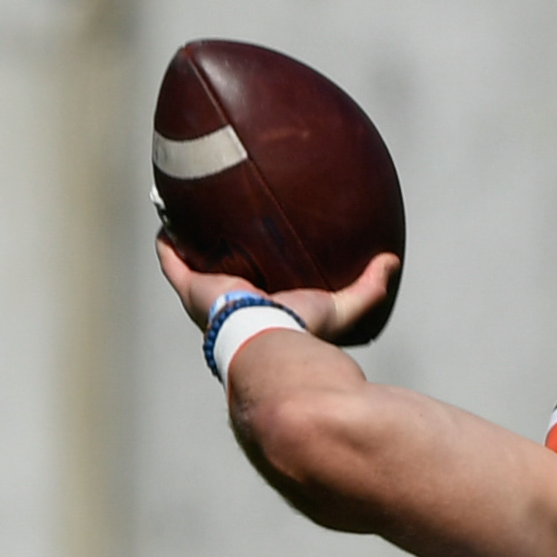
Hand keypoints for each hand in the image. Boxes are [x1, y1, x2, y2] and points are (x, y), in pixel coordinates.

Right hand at [156, 236, 401, 345]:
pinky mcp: (191, 288)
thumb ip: (367, 288)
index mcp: (258, 312)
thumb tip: (392, 262)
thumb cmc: (302, 332)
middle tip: (212, 228)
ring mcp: (205, 297)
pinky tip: (165, 214)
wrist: (271, 343)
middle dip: (212, 256)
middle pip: (216, 278)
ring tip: (181, 212)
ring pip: (188, 265)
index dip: (248, 273)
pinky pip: (172, 259)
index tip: (249, 251)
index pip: (251, 290)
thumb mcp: (339, 307)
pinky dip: (167, 239)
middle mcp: (228, 307)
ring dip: (184, 242)